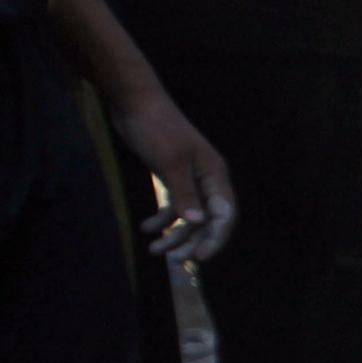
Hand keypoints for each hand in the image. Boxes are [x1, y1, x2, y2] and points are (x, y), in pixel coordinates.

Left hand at [110, 90, 235, 260]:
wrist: (135, 103)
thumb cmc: (157, 130)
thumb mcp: (170, 163)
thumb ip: (185, 194)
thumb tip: (198, 224)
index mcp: (214, 176)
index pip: (224, 215)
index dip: (215, 238)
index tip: (199, 258)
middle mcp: (207, 181)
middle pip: (207, 220)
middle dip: (192, 241)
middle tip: (175, 259)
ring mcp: (190, 179)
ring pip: (189, 216)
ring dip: (174, 234)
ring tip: (155, 250)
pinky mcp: (172, 176)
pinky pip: (174, 205)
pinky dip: (161, 219)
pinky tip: (145, 228)